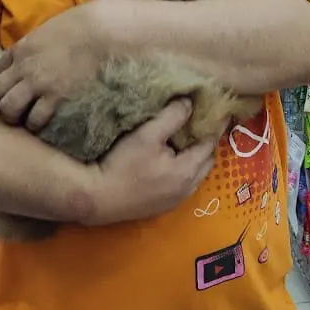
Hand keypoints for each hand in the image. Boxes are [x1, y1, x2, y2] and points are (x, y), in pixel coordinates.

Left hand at [0, 3, 104, 129]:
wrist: (100, 32)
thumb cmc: (80, 25)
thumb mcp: (49, 29)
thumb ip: (36, 44)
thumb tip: (37, 52)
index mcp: (21, 48)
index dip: (3, 81)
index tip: (11, 88)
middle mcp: (23, 67)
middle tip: (12, 108)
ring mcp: (37, 83)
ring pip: (8, 108)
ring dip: (13, 116)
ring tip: (24, 119)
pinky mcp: (55, 96)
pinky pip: (35, 118)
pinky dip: (35, 124)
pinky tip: (42, 123)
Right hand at [82, 99, 218, 224]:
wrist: (96, 198)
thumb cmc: (122, 164)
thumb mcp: (147, 134)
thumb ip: (172, 117)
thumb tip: (189, 102)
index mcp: (188, 171)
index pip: (210, 144)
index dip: (212, 125)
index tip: (214, 110)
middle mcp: (187, 189)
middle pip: (206, 161)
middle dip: (205, 142)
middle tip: (198, 123)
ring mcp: (175, 201)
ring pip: (195, 175)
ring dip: (194, 158)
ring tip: (183, 140)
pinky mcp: (161, 207)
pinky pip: (183, 185)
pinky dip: (183, 171)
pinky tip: (168, 162)